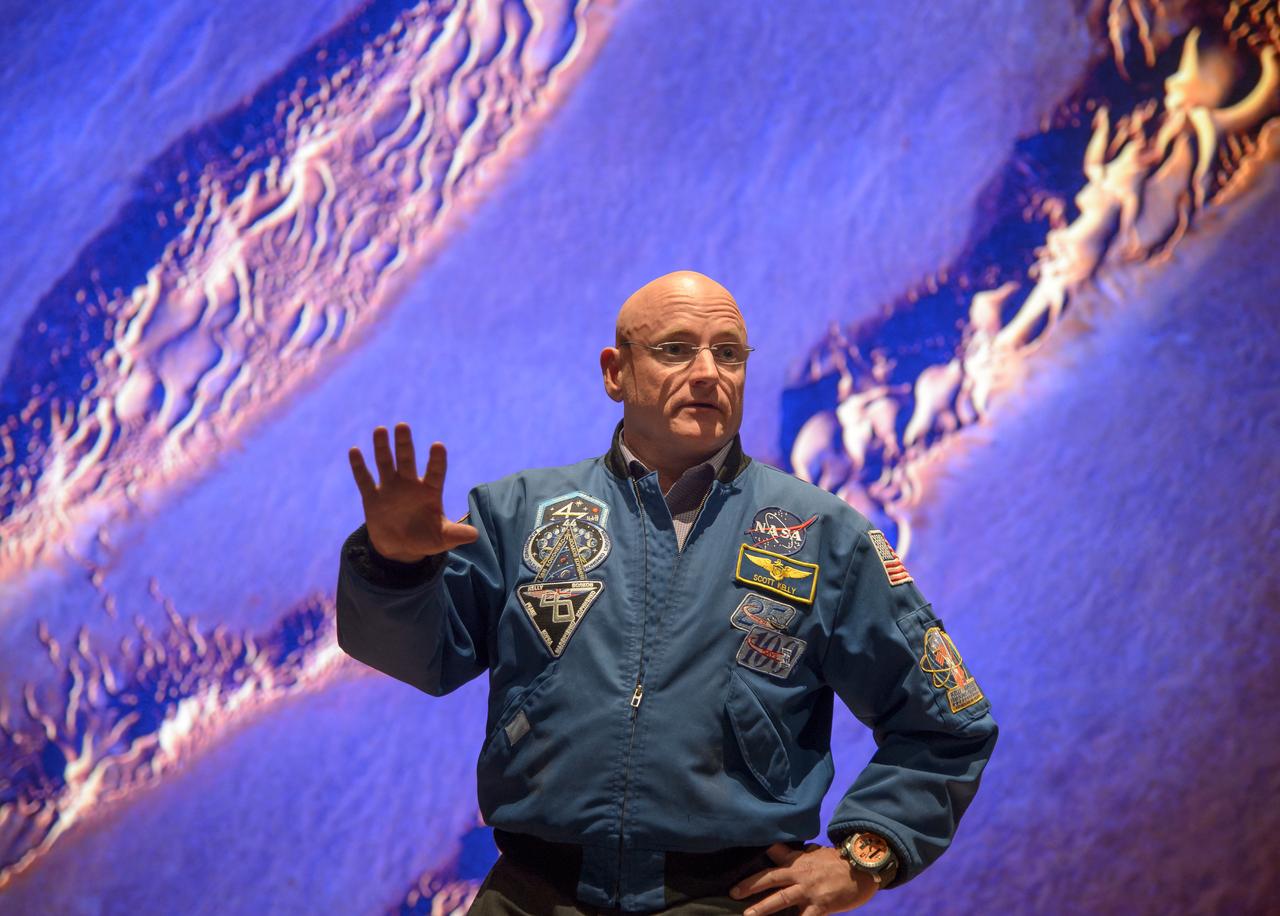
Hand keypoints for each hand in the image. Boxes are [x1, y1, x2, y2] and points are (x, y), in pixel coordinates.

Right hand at [348, 423, 477, 561]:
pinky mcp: (372, 497)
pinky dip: (359, 467)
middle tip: (403, 426)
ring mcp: (390, 488)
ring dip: (382, 448)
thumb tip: (475, 535)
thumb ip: (456, 534)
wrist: (401, 548)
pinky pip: (364, 480)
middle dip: (404, 444)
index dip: (437, 460)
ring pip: (385, 463)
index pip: (435, 472)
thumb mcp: (442, 539)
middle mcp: (409, 484)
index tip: (438, 446)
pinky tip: (354, 450)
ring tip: (380, 430)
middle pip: (407, 460)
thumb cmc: (426, 538)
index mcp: (429, 491)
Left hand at [730, 843, 877, 915]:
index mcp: (798, 860)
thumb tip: (778, 849)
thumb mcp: (816, 852)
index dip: (758, 858)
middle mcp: (800, 874)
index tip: (739, 865)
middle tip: (733, 892)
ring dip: (762, 908)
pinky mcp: (821, 906)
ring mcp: (809, 891)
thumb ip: (798, 854)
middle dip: (750, 886)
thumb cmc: (840, 862)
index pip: (774, 855)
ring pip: (781, 899)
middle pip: (770, 878)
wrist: (864, 868)